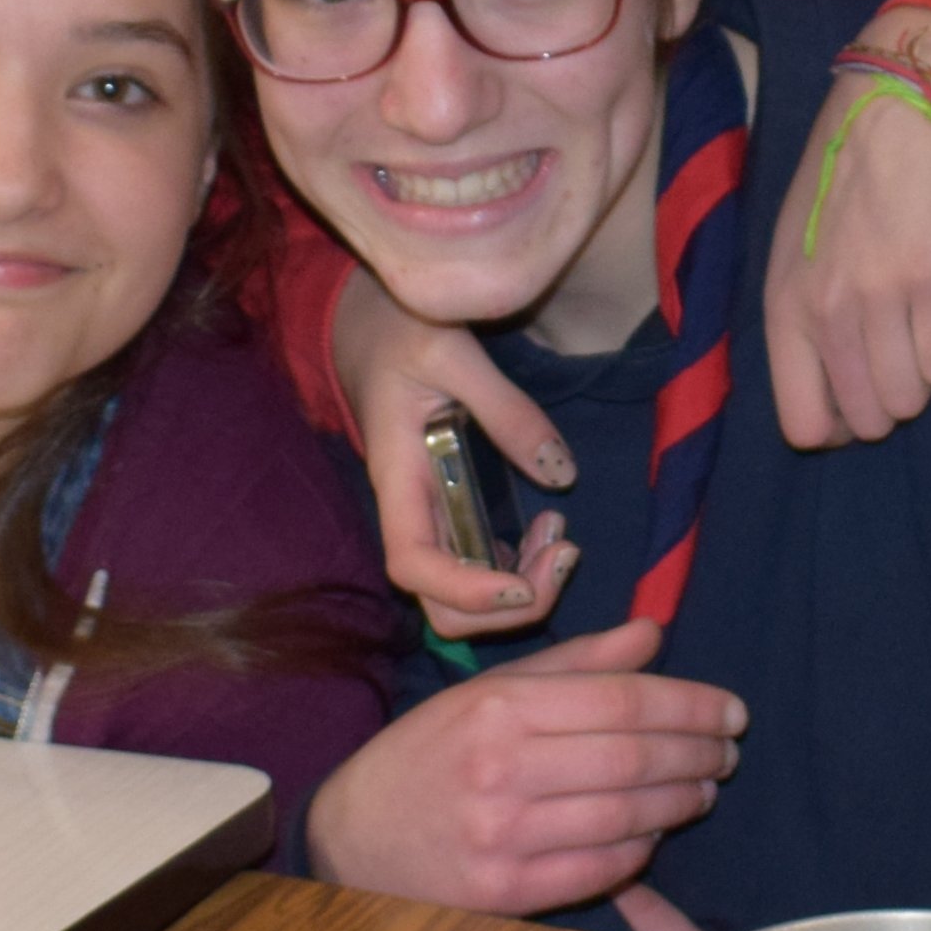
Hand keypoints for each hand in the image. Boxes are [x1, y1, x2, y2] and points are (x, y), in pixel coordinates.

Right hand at [302, 621, 745, 915]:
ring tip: (704, 789)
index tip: (732, 711)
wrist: (353, 839)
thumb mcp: (488, 692)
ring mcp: (504, 835)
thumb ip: (574, 664)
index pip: (624, 700)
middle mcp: (502, 768)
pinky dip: (640, 850)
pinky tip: (655, 833)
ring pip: (627, 816)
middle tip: (728, 752)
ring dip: (680, 803)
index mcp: (500, 707)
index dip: (691, 705)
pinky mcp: (505, 892)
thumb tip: (651, 635)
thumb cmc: (427, 755)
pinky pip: (600, 868)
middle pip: (634, 757)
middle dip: (697, 754)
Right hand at [334, 269, 574, 638]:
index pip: (414, 564)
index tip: (522, 586)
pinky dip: (518, 570)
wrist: (367, 324)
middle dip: (507, 606)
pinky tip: (547, 531)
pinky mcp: (445, 511)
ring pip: (462, 597)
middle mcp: (408, 512)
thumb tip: (560, 473)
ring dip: (520, 591)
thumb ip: (508, 410)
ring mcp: (427, 517)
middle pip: (440, 605)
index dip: (465, 591)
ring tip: (560, 538)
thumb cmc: (399, 330)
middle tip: (563, 554)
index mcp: (397, 477)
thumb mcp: (454, 353)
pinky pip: (477, 568)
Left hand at [767, 12, 930, 447]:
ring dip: (927, 375)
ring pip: (914, 399)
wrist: (897, 111)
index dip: (842, 427)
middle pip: (871, 420)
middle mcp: (826, 312)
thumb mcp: (796, 254)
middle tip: (901, 353)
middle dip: (893, 400)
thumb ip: (805, 323)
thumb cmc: (843, 180)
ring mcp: (879, 299)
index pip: (804, 425)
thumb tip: (835, 396)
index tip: (863, 396)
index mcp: (783, 308)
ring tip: (924, 326)